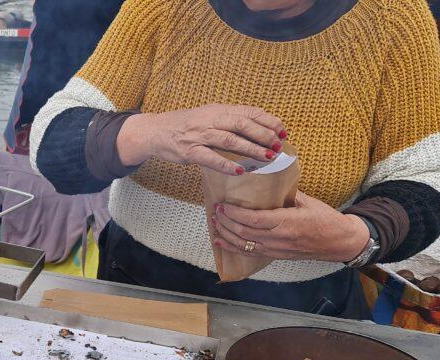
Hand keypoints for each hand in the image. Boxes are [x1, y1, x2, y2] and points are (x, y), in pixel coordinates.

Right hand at [118, 104, 286, 175]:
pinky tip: (240, 171)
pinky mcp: (190, 151)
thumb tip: (257, 128)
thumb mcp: (208, 116)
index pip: (248, 112)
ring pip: (230, 140)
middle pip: (242, 124)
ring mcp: (199, 135)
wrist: (157, 131)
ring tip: (267, 157)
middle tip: (278, 146)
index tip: (283, 131)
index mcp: (218, 109)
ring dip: (251, 149)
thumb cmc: (186, 125)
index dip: (268, 121)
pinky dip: (226, 165)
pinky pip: (210, 158)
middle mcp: (210, 119)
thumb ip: (229, 120)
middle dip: (263, 135)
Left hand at [210, 192, 369, 262]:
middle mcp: (279, 239)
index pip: (254, 220)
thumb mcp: (307, 201)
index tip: (223, 205)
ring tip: (215, 223)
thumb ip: (285, 194)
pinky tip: (220, 242)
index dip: (235, 214)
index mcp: (286, 223)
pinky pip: (250, 253)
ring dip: (226, 234)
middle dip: (226, 222)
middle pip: (244, 232)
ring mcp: (276, 250)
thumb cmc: (325, 219)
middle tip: (215, 211)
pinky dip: (232, 248)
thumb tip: (266, 181)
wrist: (339, 241)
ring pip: (244, 244)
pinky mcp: (275, 256)